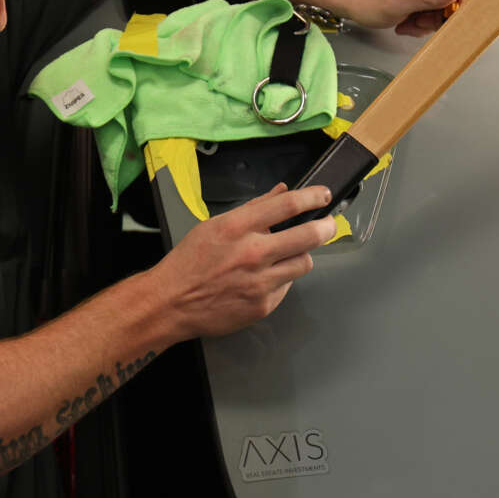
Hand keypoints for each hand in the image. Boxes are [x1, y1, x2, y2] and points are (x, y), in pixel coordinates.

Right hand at [154, 184, 336, 339]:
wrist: (170, 303)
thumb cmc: (188, 263)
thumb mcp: (213, 226)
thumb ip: (252, 209)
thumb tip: (281, 192)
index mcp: (237, 227)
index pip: (287, 205)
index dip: (313, 197)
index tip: (324, 195)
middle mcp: (252, 253)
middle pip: (309, 235)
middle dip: (325, 227)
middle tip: (328, 225)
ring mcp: (260, 281)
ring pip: (304, 263)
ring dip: (300, 256)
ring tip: (285, 256)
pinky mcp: (263, 305)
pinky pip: (286, 286)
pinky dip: (279, 280)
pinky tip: (261, 280)